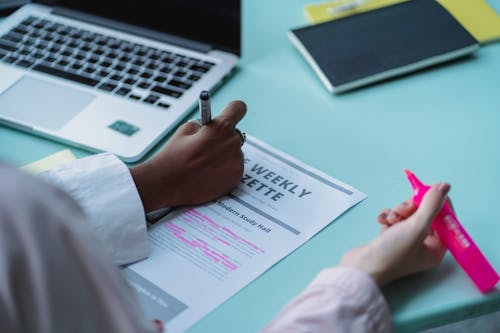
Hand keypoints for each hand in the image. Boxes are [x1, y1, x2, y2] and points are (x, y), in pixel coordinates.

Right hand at [131, 100, 246, 211]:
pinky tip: (208, 173)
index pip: (238, 107)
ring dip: (225, 155)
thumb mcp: (185, 129)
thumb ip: (203, 124)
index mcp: (221, 127)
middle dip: (223, 137)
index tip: (230, 114)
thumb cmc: (175, 157)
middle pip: (235, 133)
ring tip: (205, 163)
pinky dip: (225, 169)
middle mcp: (233, 143)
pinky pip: (234, 167)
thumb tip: (210, 127)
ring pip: (235, 152)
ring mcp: (236, 161)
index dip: (232, 110)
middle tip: (207, 146)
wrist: (168, 184)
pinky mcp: (236, 177)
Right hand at [340, 183, 449, 285]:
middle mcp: (422, 246)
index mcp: (435, 249)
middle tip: (404, 209)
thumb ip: (431, 205)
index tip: (427, 191)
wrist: (362, 266)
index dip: (438, 204)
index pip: (445, 221)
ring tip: (390, 219)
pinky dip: (388, 217)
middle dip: (412, 208)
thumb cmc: (393, 251)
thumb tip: (445, 186)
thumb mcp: (416, 226)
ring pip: (407, 216)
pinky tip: (382, 221)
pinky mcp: (390, 239)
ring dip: (398, 212)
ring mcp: (405, 243)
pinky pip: (394, 221)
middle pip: (424, 216)